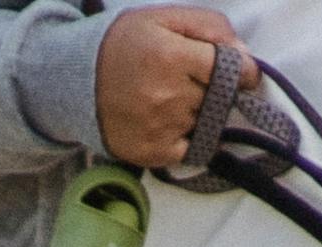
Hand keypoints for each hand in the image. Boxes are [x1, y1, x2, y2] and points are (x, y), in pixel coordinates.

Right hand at [93, 5, 237, 167]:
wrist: (76, 80)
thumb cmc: (124, 44)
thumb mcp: (163, 18)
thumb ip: (209, 27)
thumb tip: (245, 56)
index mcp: (171, 56)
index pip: (231, 70)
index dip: (241, 71)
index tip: (239, 72)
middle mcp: (167, 96)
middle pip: (218, 98)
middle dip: (212, 89)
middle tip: (186, 80)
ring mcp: (160, 128)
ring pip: (205, 122)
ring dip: (197, 113)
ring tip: (168, 99)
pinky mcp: (153, 153)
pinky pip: (192, 149)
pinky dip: (187, 138)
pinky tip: (168, 122)